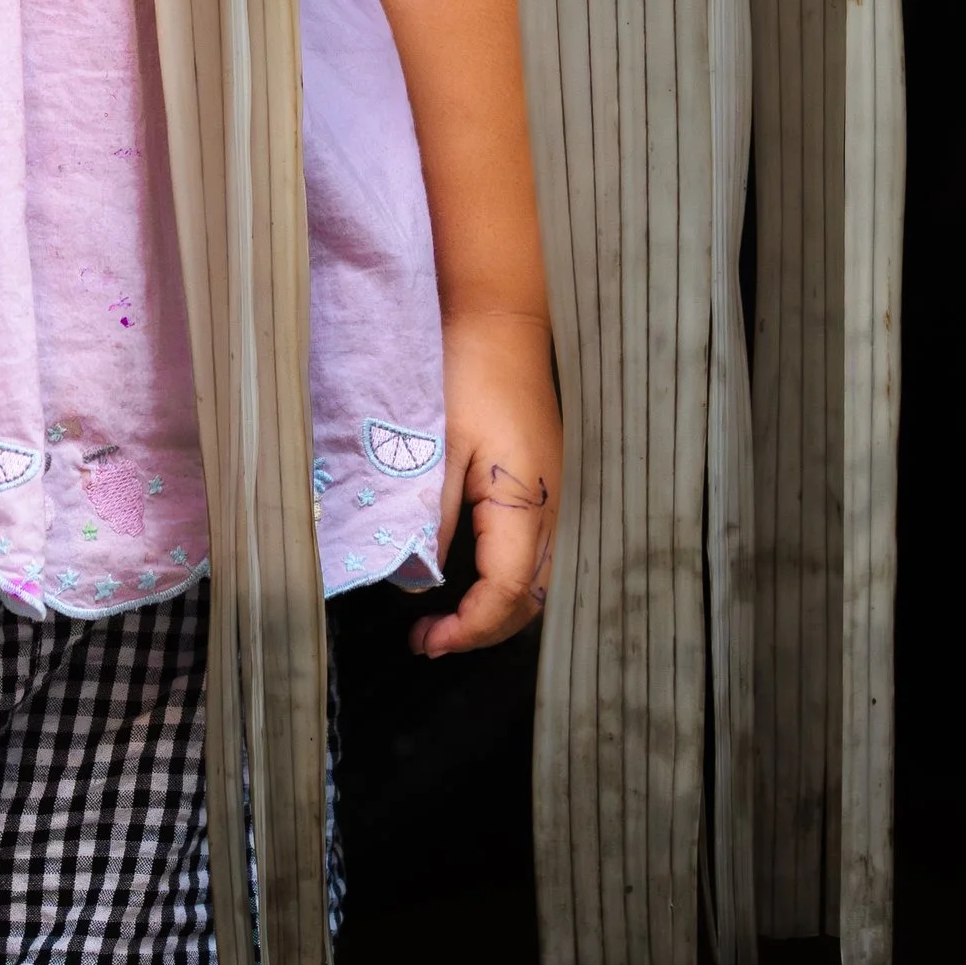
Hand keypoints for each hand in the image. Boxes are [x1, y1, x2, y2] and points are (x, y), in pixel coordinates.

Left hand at [411, 309, 559, 657]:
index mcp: (523, 500)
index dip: (469, 629)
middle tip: (427, 640)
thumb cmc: (465, 373)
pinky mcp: (541, 486)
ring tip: (442, 620)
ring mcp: (550, 498)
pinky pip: (531, 555)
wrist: (498, 323)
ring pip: (535, 582)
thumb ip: (427, 516)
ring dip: (493, 611)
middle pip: (529, 599)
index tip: (426, 641)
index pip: (507, 592)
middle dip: (482, 631)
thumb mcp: (434, 446)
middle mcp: (549, 508)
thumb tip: (415, 579)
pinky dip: (501, 583)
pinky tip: (466, 579)